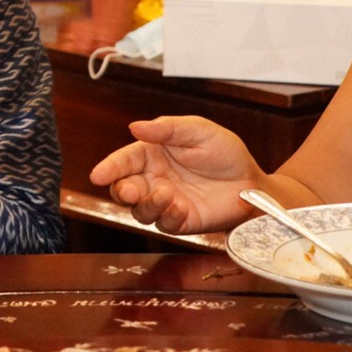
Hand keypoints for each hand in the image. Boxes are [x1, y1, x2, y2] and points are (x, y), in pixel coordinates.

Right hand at [88, 116, 263, 233]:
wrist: (253, 183)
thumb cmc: (226, 154)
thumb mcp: (198, 131)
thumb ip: (167, 128)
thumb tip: (134, 127)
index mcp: (151, 155)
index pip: (122, 162)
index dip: (109, 168)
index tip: (98, 175)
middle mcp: (153, 180)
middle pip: (123, 190)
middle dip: (122, 192)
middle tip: (130, 191)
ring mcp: (166, 203)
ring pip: (140, 211)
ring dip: (147, 205)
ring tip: (166, 194)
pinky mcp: (181, 221)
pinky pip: (164, 225)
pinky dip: (168, 217)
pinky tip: (181, 207)